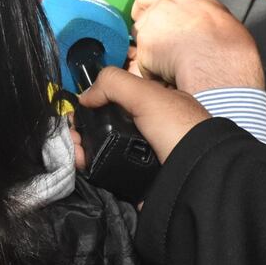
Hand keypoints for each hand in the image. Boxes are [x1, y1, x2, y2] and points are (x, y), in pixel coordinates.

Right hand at [79, 66, 209, 162]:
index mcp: (156, 107)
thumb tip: (85, 96)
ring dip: (83, 150)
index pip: (118, 101)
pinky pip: (108, 171)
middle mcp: (149, 130)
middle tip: (70, 138)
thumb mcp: (147, 94)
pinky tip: (82, 165)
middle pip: (107, 127)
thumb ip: (114, 84)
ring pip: (103, 149)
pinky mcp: (136, 180)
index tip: (77, 115)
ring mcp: (142, 156)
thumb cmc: (177, 128)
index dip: (95, 106)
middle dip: (83, 130)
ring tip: (73, 153)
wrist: (195, 175)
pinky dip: (92, 167)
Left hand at [130, 0, 263, 93]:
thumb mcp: (221, 16)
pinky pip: (144, 66)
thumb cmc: (230, 46)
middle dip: (149, 34)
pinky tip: (172, 77)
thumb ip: (199, 13)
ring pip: (140, 43)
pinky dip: (154, 73)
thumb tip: (199, 20)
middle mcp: (162, 8)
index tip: (150, 20)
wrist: (221, 65)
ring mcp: (150, 29)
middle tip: (167, 50)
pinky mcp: (145, 52)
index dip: (145, 9)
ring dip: (151, 53)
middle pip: (142, 20)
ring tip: (173, 65)